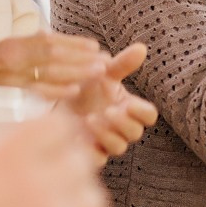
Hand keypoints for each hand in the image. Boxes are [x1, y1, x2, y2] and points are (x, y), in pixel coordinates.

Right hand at [0, 30, 108, 108]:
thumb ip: (24, 47)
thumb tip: (49, 38)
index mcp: (11, 44)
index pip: (49, 41)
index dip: (74, 43)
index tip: (95, 47)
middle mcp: (10, 56)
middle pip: (53, 54)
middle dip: (81, 57)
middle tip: (104, 61)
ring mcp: (8, 76)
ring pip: (48, 71)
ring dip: (76, 71)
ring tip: (98, 73)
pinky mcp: (5, 95)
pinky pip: (35, 92)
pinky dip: (56, 91)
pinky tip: (74, 91)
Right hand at [0, 112, 110, 206]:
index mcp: (11, 156)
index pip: (59, 124)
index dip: (54, 126)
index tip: (45, 134)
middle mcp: (45, 187)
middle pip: (80, 160)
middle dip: (67, 158)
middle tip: (49, 169)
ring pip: (94, 199)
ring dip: (79, 197)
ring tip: (58, 205)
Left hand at [67, 43, 158, 161]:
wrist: (57, 104)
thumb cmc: (85, 88)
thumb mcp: (102, 74)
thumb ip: (122, 64)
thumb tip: (141, 47)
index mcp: (129, 108)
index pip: (148, 115)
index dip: (142, 112)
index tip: (129, 104)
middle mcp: (122, 127)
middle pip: (135, 132)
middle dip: (123, 122)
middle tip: (108, 111)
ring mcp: (107, 142)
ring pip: (119, 147)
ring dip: (107, 134)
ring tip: (90, 119)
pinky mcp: (91, 153)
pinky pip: (98, 159)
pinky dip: (91, 149)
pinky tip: (79, 136)